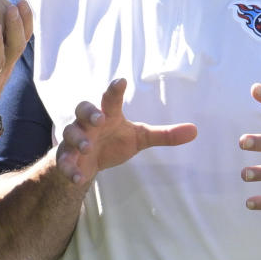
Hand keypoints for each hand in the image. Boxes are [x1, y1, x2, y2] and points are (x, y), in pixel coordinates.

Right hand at [56, 78, 197, 184]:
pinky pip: (64, 161)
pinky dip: (70, 168)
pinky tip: (78, 178)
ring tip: (88, 148)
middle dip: (89, 112)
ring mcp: (74, 140)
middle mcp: (88, 123)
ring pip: (70, 133)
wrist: (86, 163)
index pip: (110, 98)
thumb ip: (164, 135)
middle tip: (100, 118)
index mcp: (107, 114)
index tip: (122, 81)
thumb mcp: (139, 138)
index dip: (115, 89)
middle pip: (83, 108)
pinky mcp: (66, 157)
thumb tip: (195, 130)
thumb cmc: (113, 142)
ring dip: (78, 139)